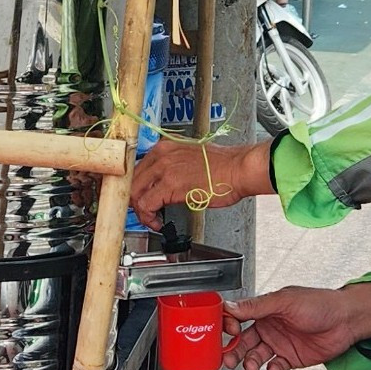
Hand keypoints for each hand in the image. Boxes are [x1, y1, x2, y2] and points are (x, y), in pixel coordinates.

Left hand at [130, 138, 274, 218]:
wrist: (238, 168)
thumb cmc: (223, 167)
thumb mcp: (189, 158)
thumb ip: (171, 167)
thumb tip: (161, 183)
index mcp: (164, 147)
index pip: (136, 169)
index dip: (136, 189)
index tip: (140, 199)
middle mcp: (161, 155)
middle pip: (132, 181)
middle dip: (135, 201)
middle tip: (145, 213)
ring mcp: (164, 168)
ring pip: (135, 194)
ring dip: (141, 212)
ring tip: (152, 220)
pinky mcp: (170, 185)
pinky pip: (147, 205)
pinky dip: (148, 217)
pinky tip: (158, 222)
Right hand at [225, 278, 370, 369]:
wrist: (347, 320)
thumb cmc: (320, 303)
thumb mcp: (285, 301)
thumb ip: (257, 306)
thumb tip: (231, 307)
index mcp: (265, 310)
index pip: (238, 318)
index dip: (228, 326)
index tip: (226, 332)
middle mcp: (270, 327)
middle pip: (242, 341)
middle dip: (234, 351)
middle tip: (229, 359)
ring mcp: (280, 343)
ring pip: (255, 356)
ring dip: (250, 362)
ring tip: (252, 366)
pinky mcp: (291, 358)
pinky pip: (275, 367)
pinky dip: (272, 369)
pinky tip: (275, 367)